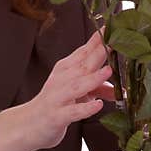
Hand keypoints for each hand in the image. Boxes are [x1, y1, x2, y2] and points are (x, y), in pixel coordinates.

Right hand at [26, 25, 115, 149]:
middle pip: (82, 64)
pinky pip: (72, 111)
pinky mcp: (57, 116)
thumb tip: (122, 90)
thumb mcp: (77, 94)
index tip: (111, 26)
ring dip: (93, 78)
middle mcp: (61, 80)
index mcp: (66, 69)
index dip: (97, 39)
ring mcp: (58, 97)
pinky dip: (85, 108)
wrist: (29, 124)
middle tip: (116, 41)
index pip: (84, 51)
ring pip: (77, 86)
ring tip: (109, 71)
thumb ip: (98, 89)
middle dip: (99, 52)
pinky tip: (97, 105)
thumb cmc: (55, 104)